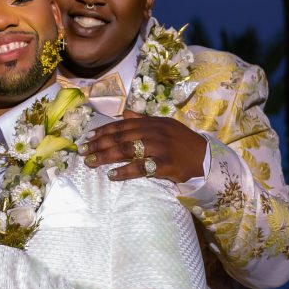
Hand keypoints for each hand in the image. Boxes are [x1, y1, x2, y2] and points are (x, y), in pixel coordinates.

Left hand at [78, 110, 207, 182]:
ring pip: (127, 151)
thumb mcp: (165, 125)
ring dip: (106, 156)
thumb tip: (124, 113)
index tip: (88, 138)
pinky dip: (124, 171)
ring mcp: (160, 148)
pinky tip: (112, 175)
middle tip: (83, 152)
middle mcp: (154, 132)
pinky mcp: (165, 165)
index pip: (122, 125)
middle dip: (98, 144)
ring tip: (91, 162)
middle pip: (120, 137)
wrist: (206, 159)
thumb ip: (143, 119)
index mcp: (152, 122)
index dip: (103, 131)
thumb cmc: (182, 143)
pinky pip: (141, 168)